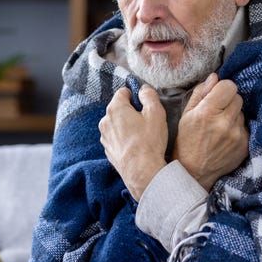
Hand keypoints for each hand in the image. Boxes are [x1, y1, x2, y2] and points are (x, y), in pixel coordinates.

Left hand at [99, 85, 167, 200]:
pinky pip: (116, 138)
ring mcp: (105, 137)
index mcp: (115, 108)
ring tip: (142, 136)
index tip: (145, 106)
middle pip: (119, 108)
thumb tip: (143, 89)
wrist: (141, 171)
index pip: (123, 92)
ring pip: (116, 124)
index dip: (135, 96)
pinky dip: (124, 139)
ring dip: (127, 125)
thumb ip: (149, 95)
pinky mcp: (108, 150)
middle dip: (131, 111)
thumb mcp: (156, 112)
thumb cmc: (149, 141)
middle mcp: (105, 121)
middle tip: (146, 122)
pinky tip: (136, 146)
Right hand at [172, 73, 248, 190]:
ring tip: (220, 126)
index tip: (216, 95)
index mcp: (208, 112)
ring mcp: (237, 135)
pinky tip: (226, 137)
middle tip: (217, 111)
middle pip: (237, 97)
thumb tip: (214, 77)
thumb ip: (200, 92)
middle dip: (228, 100)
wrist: (194, 172)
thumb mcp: (186, 114)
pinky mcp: (245, 145)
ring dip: (233, 115)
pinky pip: (246, 126)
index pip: (229, 86)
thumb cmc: (187, 141)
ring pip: (241, 112)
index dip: (222, 88)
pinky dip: (237, 128)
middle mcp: (225, 122)